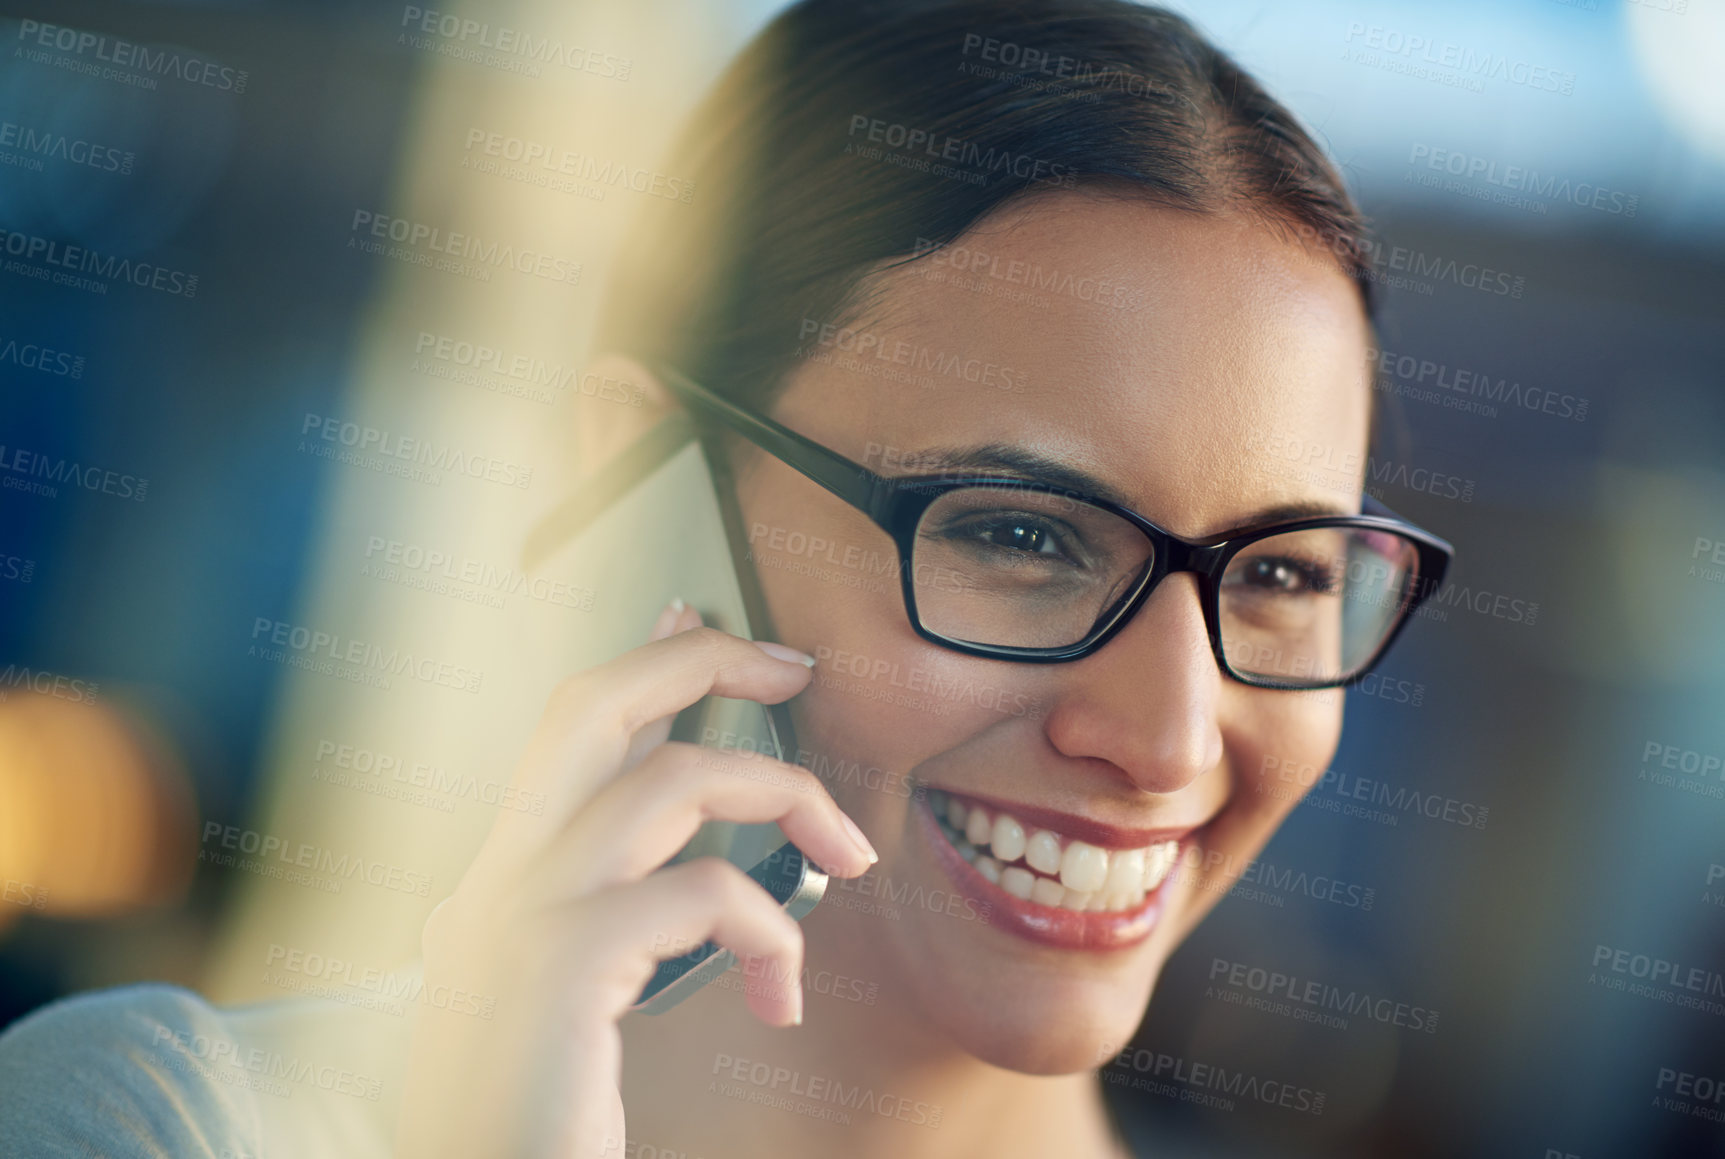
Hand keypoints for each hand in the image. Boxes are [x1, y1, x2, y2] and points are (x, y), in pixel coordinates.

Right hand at [393, 602, 876, 1158]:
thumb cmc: (534, 1121)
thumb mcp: (561, 1005)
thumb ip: (613, 917)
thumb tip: (679, 864)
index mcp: (495, 885)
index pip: (568, 732)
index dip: (642, 659)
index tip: (700, 614)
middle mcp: (492, 883)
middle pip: (591, 704)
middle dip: (701, 659)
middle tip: (794, 666)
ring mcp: (516, 918)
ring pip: (670, 780)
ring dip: (786, 797)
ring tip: (850, 855)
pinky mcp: (557, 970)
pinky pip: (703, 892)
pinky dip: (772, 928)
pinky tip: (783, 994)